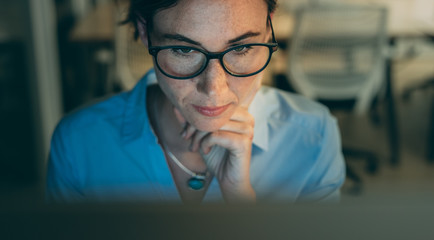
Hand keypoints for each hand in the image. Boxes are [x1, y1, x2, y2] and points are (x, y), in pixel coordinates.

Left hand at [173, 86, 258, 202]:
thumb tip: (176, 106)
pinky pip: (216, 136)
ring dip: (198, 136)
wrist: (229, 179)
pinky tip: (205, 151)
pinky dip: (205, 143)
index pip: (213, 104)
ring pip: (213, 123)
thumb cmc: (217, 156)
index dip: (195, 116)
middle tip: (187, 139)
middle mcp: (246, 118)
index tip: (186, 131)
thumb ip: (191, 121)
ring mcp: (247, 130)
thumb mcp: (201, 136)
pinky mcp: (243, 142)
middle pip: (213, 112)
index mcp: (239, 113)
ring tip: (195, 147)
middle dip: (194, 125)